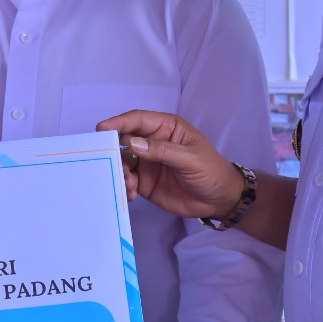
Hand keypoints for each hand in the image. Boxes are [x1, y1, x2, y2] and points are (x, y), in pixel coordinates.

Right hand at [96, 110, 241, 220]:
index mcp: (166, 128)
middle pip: (124, 140)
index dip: (119, 123)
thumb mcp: (191, 159)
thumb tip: (132, 143)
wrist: (220, 200)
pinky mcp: (144, 182)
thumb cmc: (211, 171)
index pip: (138, 120)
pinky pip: (127, 180)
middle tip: (108, 162)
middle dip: (114, 150)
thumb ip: (162, 150)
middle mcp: (152, 142)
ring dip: (120, 172)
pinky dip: (124, 186)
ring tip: (128, 185)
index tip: (102, 130)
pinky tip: (130, 195)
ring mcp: (147, 162)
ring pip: (123, 161)